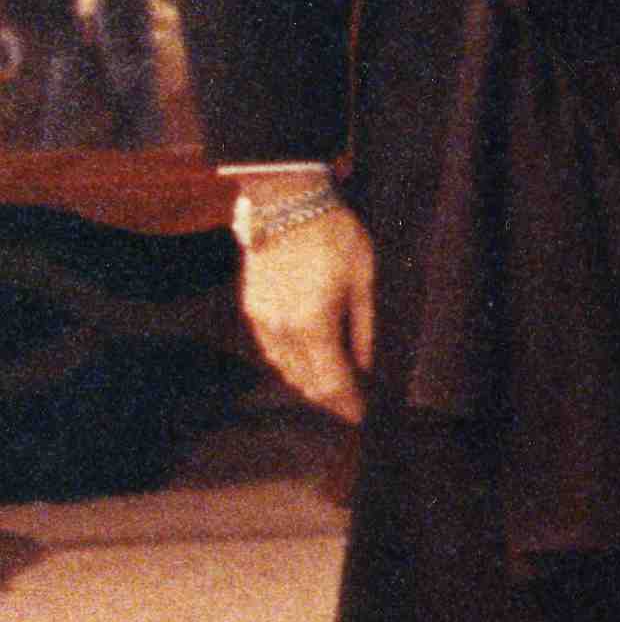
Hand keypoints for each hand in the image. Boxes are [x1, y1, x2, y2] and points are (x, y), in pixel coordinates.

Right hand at [237, 205, 376, 422]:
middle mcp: (282, 331)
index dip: (347, 403)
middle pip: (305, 381)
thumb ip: (364, 330)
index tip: (361, 416)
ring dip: (308, 382)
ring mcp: (262, 321)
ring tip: (333, 385)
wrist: (286, 205)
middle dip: (330, 397)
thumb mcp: (363, 283)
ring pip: (285, 368)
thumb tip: (365, 366)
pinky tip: (307, 359)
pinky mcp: (251, 308)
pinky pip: (271, 349)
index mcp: (314, 326)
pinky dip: (290, 362)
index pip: (331, 382)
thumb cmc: (334, 239)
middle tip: (352, 403)